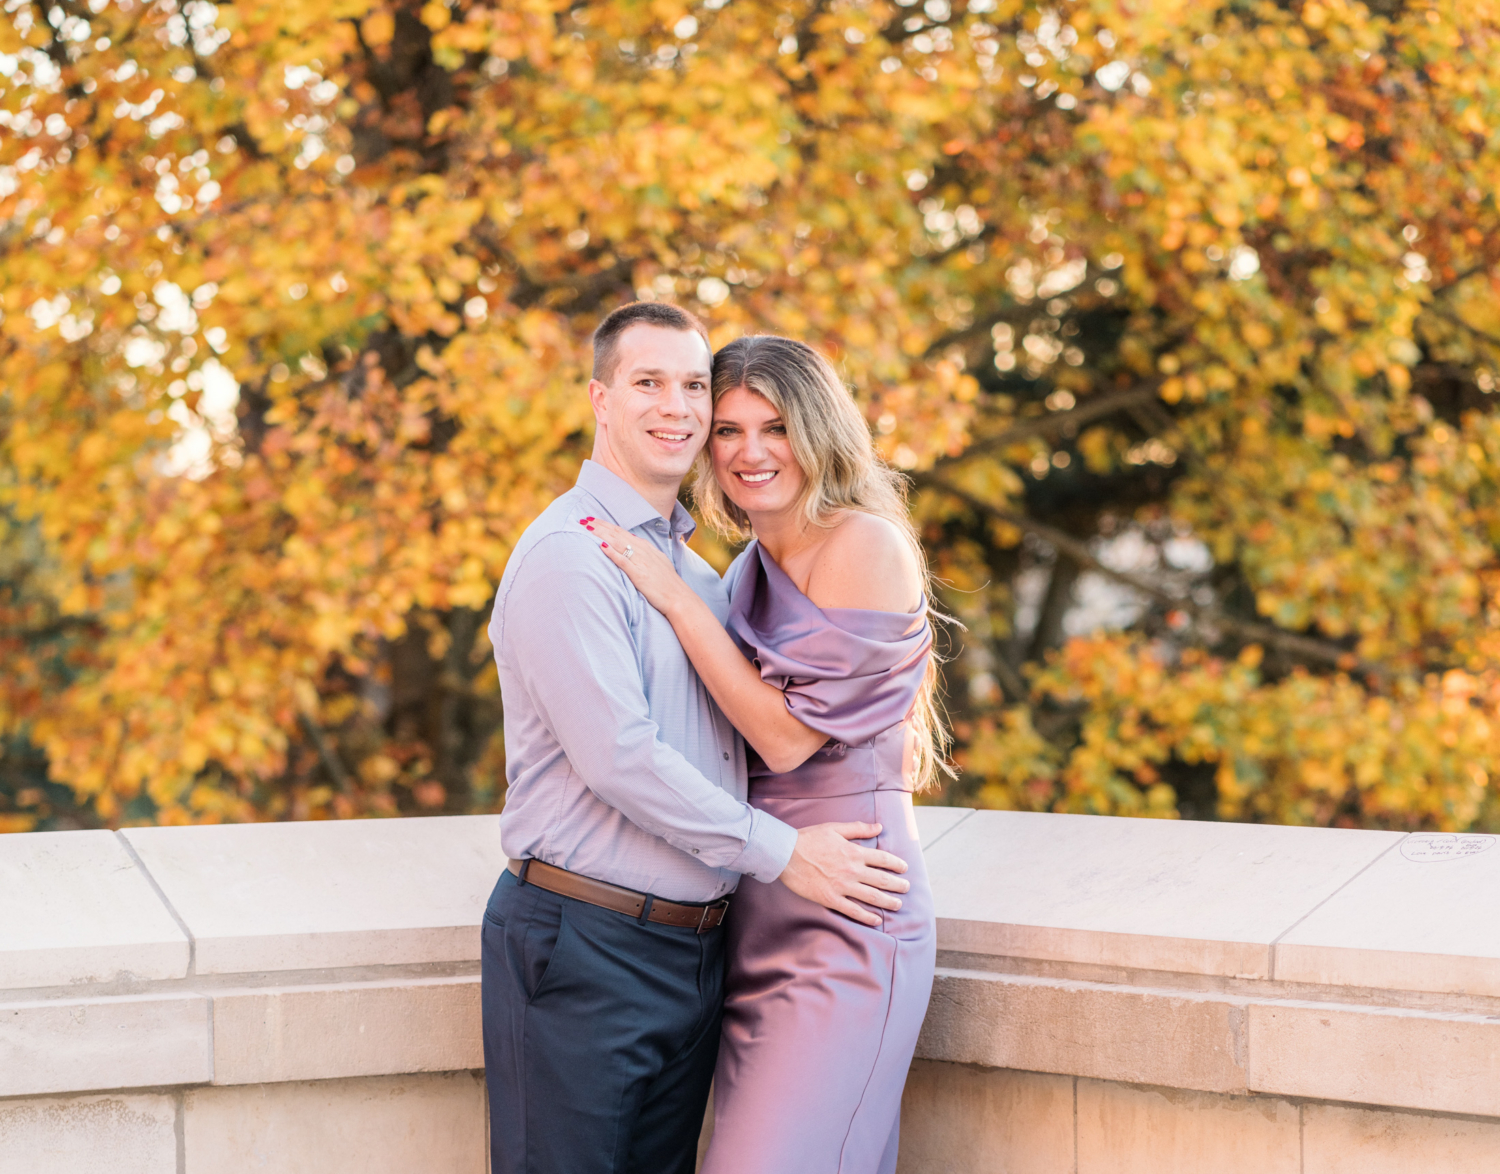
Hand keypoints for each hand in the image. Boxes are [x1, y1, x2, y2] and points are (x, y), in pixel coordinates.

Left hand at [584, 517, 691, 616]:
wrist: (679, 598)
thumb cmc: (668, 583)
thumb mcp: (658, 562)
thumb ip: (644, 552)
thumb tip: (633, 542)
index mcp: (646, 547)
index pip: (622, 532)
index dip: (606, 525)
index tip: (593, 520)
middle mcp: (643, 551)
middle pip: (617, 534)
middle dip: (600, 526)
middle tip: (583, 519)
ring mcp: (641, 562)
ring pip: (618, 543)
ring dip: (602, 534)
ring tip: (587, 528)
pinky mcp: (639, 575)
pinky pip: (623, 561)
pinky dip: (612, 552)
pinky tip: (602, 546)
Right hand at [778, 822, 910, 926]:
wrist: (786, 854)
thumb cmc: (809, 838)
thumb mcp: (835, 828)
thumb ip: (858, 828)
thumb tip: (879, 827)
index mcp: (854, 852)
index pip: (882, 859)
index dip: (896, 864)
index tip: (904, 868)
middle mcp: (852, 870)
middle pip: (881, 880)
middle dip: (897, 885)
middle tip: (907, 888)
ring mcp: (842, 886)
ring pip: (872, 896)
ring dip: (888, 901)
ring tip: (898, 905)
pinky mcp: (830, 899)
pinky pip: (853, 910)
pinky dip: (866, 916)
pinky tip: (877, 919)